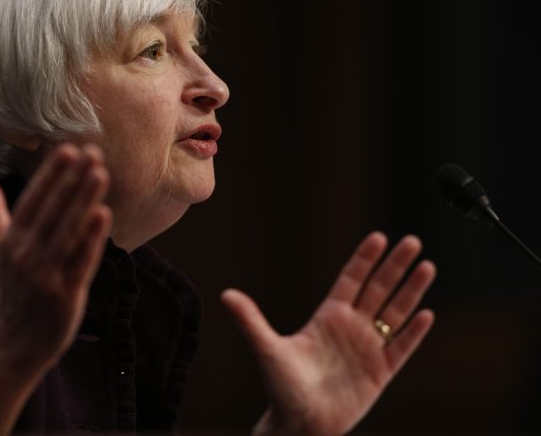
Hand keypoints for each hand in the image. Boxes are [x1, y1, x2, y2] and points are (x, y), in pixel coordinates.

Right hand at [0, 143, 111, 368]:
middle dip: (73, 180)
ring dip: (85, 201)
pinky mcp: (64, 294)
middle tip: (92, 152)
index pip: (33, 201)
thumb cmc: (9, 292)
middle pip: (53, 211)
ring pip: (68, 231)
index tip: (67, 149)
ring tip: (101, 173)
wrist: (12, 345)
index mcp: (11, 242)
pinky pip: (80, 262)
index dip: (50, 175)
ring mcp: (45, 275)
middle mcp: (26, 255)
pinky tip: (104, 214)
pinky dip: (92, 238)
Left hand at [221, 232, 435, 435]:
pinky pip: (402, 347)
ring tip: (427, 265)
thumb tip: (226, 295)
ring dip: (411, 290)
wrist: (300, 425)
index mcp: (327, 317)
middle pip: (378, 289)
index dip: (365, 259)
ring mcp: (368, 348)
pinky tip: (426, 313)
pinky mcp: (380, 372)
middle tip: (412, 240)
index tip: (379, 236)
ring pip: (395, 313)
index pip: (351, 280)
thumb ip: (250, 320)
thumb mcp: (267, 349)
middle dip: (395, 265)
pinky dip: (414, 332)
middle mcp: (351, 327)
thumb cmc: (281, 388)